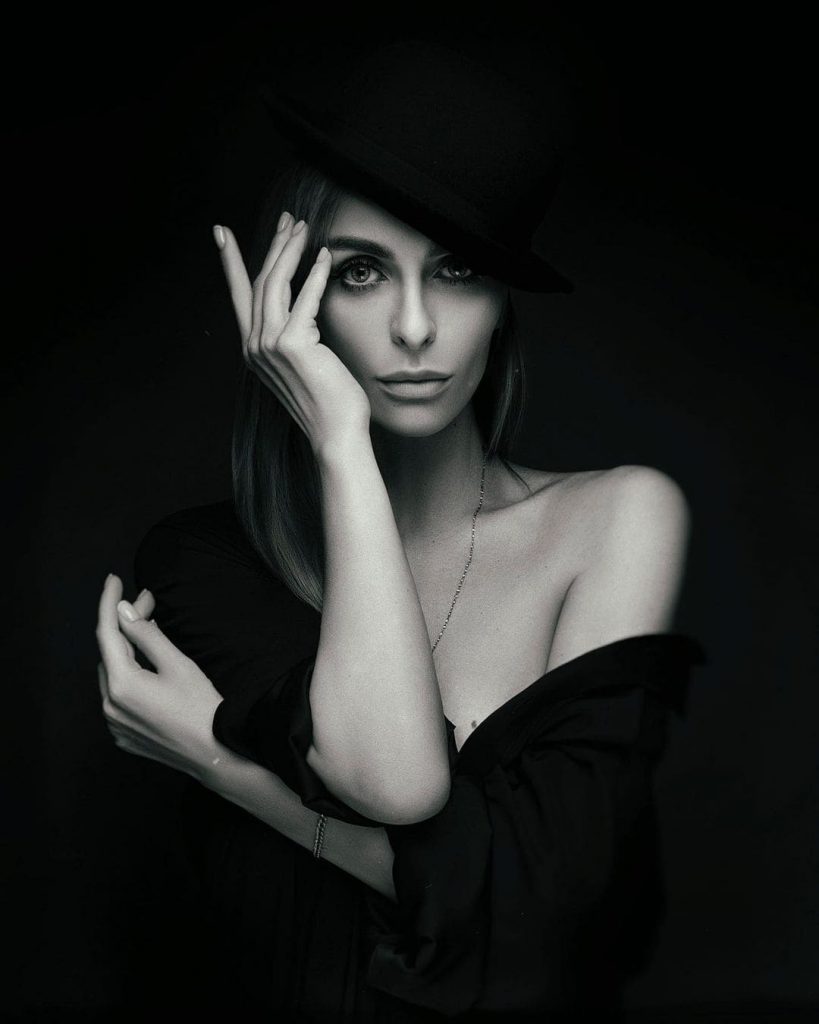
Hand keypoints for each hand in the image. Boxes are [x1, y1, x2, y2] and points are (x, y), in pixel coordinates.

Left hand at [96, 574, 222, 782]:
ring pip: (113, 674)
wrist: (216, 755)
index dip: (109, 602)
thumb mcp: (177, 663)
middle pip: (110, 653)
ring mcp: (115, 724)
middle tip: (149, 601)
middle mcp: (110, 706)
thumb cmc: (202, 708)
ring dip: (127, 650)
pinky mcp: (123, 735)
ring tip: (151, 630)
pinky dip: (128, 676)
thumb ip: (146, 634)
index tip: (113, 580)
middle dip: (126, 624)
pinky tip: (148, 667)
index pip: (107, 632)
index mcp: (121, 685)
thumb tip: (123, 611)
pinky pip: (117, 697)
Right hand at [214, 214, 370, 455]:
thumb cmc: (327, 401)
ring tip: (305, 228)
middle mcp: (254, 346)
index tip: (222, 232)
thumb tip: (304, 305)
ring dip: (291, 250)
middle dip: (274, 245)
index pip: (239, 296)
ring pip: (276, 283)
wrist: (335, 432)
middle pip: (260, 282)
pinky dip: (315, 273)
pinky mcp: (293, 344)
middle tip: (288, 219)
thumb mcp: (304, 363)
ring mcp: (270, 345)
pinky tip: (324, 256)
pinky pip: (304, 297)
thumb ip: (295, 335)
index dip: (230, 263)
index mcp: (253, 350)